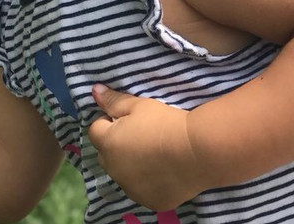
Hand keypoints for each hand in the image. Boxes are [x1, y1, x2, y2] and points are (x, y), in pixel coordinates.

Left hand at [87, 84, 206, 211]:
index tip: (126, 119)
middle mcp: (114, 170)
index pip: (95, 131)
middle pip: (106, 155)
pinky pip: (141, 189)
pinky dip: (146, 182)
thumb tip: (95, 91)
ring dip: (129, 165)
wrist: (199, 151)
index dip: (107, 122)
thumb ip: (113, 101)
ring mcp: (131, 189)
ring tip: (152, 154)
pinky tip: (163, 172)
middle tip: (139, 136)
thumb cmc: (165, 123)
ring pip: (122, 174)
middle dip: (115, 145)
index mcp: (108, 144)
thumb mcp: (138, 105)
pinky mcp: (150, 201)